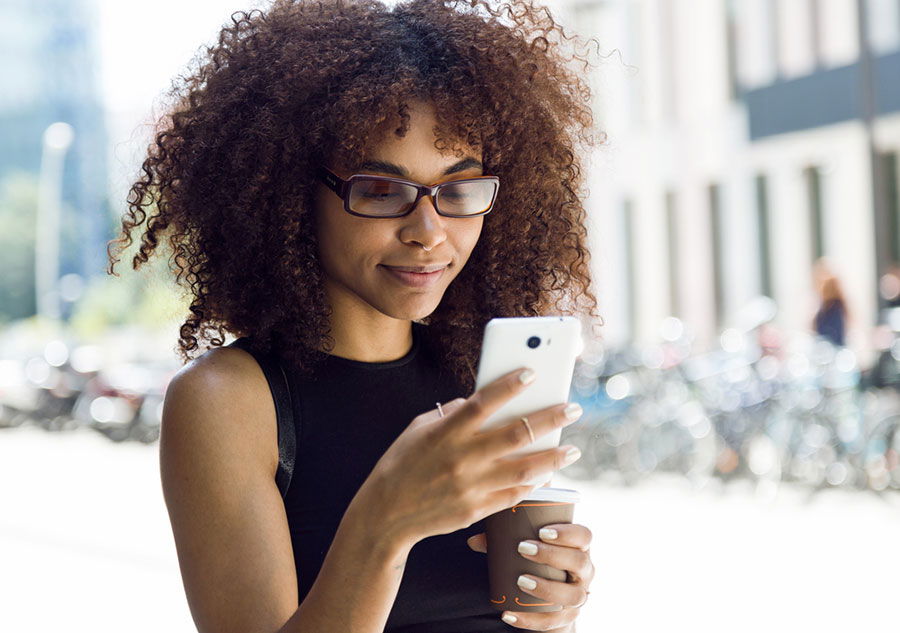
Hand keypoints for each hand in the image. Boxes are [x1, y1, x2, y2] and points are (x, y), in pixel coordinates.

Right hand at [358, 367, 583, 548]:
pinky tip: (547, 475)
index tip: (533, 373)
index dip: (510, 385)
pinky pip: (513, 494)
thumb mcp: (417, 429)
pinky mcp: (475, 509)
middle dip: (550, 418)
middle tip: (573, 409)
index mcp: (445, 431)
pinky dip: (533, 484)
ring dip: (553, 457)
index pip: (484, 401)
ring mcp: (471, 485)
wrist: (385, 514)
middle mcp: (462, 457)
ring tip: (573, 449)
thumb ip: (449, 413)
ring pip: (524, 468)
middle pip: (516, 432)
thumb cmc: (400, 465)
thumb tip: (475, 400)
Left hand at [467, 522, 593, 631]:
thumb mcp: (524, 550)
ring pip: (573, 595)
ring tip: (521, 581)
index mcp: (577, 548)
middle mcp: (584, 572)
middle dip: (552, 555)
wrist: (546, 601)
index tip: (542, 531)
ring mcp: (578, 596)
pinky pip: (553, 622)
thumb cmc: (537, 564)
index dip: (568, 533)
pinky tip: (509, 614)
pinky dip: (530, 619)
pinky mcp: (566, 618)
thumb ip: (501, 542)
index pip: (584, 536)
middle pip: (579, 562)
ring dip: (547, 587)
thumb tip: (474, 541)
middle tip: (523, 548)